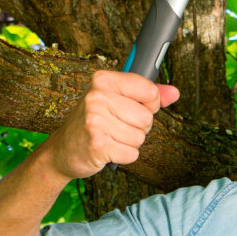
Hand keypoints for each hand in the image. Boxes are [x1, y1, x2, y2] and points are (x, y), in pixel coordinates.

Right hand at [42, 70, 179, 179]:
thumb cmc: (93, 121)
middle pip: (147, 118)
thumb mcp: (116, 99)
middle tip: (116, 126)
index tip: (136, 106)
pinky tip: (107, 150)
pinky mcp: (97, 145)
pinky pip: (132, 153)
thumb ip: (148, 94)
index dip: (150, 103)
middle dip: (138, 127)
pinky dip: (124, 155)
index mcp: (103, 80)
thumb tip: (175, 92)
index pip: (150, 90)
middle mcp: (97, 97)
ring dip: (130, 142)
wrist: (61, 151)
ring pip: (140, 137)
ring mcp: (95, 121)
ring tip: (111, 137)